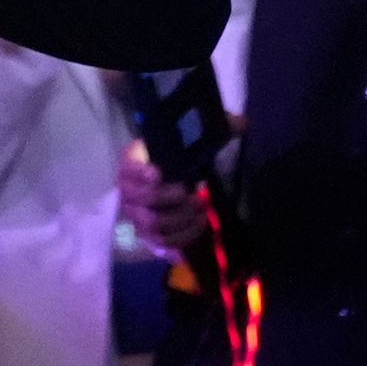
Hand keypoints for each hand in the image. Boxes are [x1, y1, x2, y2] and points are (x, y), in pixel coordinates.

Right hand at [115, 138, 209, 262]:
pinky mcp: (146, 234)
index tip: (158, 174)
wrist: (165, 178)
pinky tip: (198, 225)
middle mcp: (127, 190)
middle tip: (193, 194)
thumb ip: (208, 130)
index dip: (140, 173)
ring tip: (200, 209)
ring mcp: (135, 214)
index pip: (129, 168)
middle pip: (144, 200)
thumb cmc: (174, 157)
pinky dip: (181, 237)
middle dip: (171, 199)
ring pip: (153, 224)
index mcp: (131, 162)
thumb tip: (240, 123)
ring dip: (180, 220)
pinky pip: (160, 242)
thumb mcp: (186, 140)